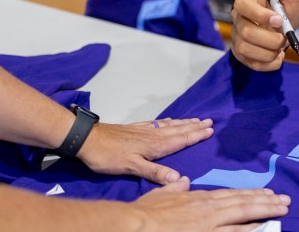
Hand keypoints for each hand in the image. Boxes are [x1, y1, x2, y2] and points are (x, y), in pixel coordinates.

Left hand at [77, 118, 213, 184]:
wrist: (88, 139)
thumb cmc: (109, 156)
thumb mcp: (132, 167)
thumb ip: (155, 172)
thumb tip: (178, 179)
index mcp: (155, 145)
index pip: (180, 140)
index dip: (195, 136)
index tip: (210, 130)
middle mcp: (153, 135)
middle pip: (178, 130)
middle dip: (194, 126)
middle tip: (210, 121)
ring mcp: (144, 130)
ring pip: (169, 126)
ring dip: (184, 123)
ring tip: (196, 120)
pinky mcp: (135, 129)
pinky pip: (158, 123)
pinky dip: (167, 121)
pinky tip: (169, 121)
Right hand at [134, 177, 289, 230]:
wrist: (137, 224)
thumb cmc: (146, 211)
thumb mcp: (162, 194)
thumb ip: (175, 188)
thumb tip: (182, 181)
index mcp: (200, 199)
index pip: (232, 195)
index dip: (251, 194)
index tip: (267, 193)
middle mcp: (210, 209)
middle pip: (244, 203)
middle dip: (266, 201)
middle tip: (286, 200)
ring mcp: (211, 225)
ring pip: (244, 217)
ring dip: (265, 213)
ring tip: (282, 210)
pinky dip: (250, 231)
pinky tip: (263, 228)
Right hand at [230, 0, 298, 71]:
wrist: (284, 24)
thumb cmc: (284, 7)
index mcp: (245, 2)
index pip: (244, 8)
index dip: (262, 16)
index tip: (279, 20)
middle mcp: (238, 20)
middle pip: (247, 33)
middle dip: (271, 39)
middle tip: (284, 37)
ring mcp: (238, 38)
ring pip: (247, 50)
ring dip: (270, 52)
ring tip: (280, 46)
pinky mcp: (242, 54)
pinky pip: (252, 64)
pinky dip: (269, 64)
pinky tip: (277, 57)